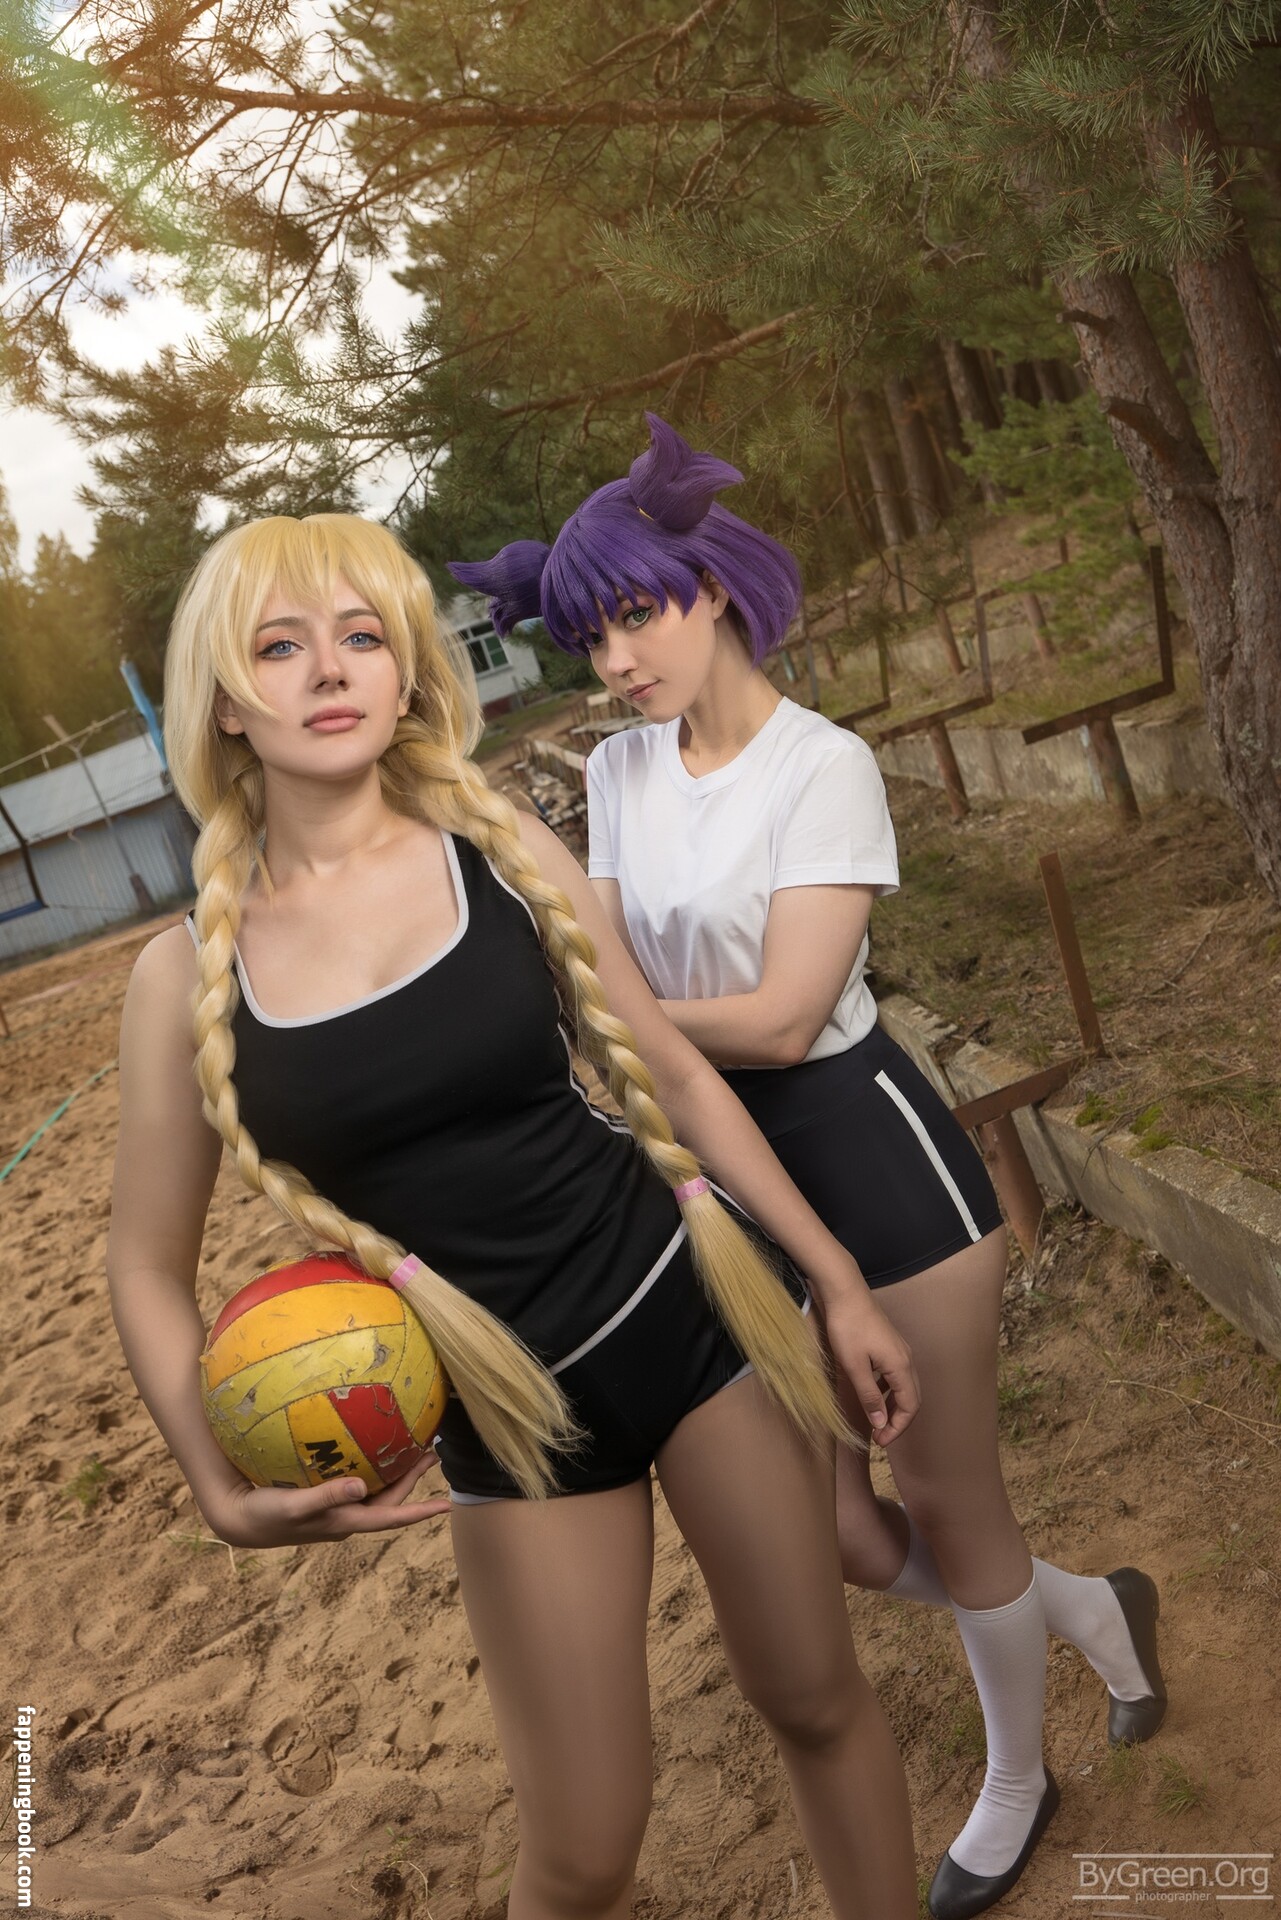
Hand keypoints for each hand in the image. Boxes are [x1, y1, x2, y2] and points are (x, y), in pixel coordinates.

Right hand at [201, 1452, 451, 1548]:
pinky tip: (368, 1445)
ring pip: (375, 1488)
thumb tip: (359, 1486)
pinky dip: (368, 1464)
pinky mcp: (322, 1497)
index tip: (447, 1504)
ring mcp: (335, 1507)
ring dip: (395, 1470)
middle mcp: (346, 1516)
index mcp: (345, 1521)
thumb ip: (326, 1497)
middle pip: (389, 1497)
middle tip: (431, 1451)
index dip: (419, 1511)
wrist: (237, 1519)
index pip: (390, 1517)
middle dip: (412, 1477)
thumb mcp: (294, 1506)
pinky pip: (355, 1479)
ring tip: (412, 1445)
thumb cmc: (264, 1515)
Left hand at [820, 1295, 918, 1444]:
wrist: (845, 1292)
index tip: (880, 1441)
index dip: (898, 1427)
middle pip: (912, 1397)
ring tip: (876, 1419)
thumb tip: (880, 1423)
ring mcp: (899, 1349)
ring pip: (904, 1386)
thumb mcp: (855, 1367)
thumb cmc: (848, 1328)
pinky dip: (889, 1390)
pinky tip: (873, 1393)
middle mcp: (906, 1359)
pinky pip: (896, 1374)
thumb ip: (869, 1396)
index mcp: (901, 1366)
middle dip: (898, 1420)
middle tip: (879, 1435)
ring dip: (893, 1405)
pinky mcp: (889, 1344)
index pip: (910, 1406)